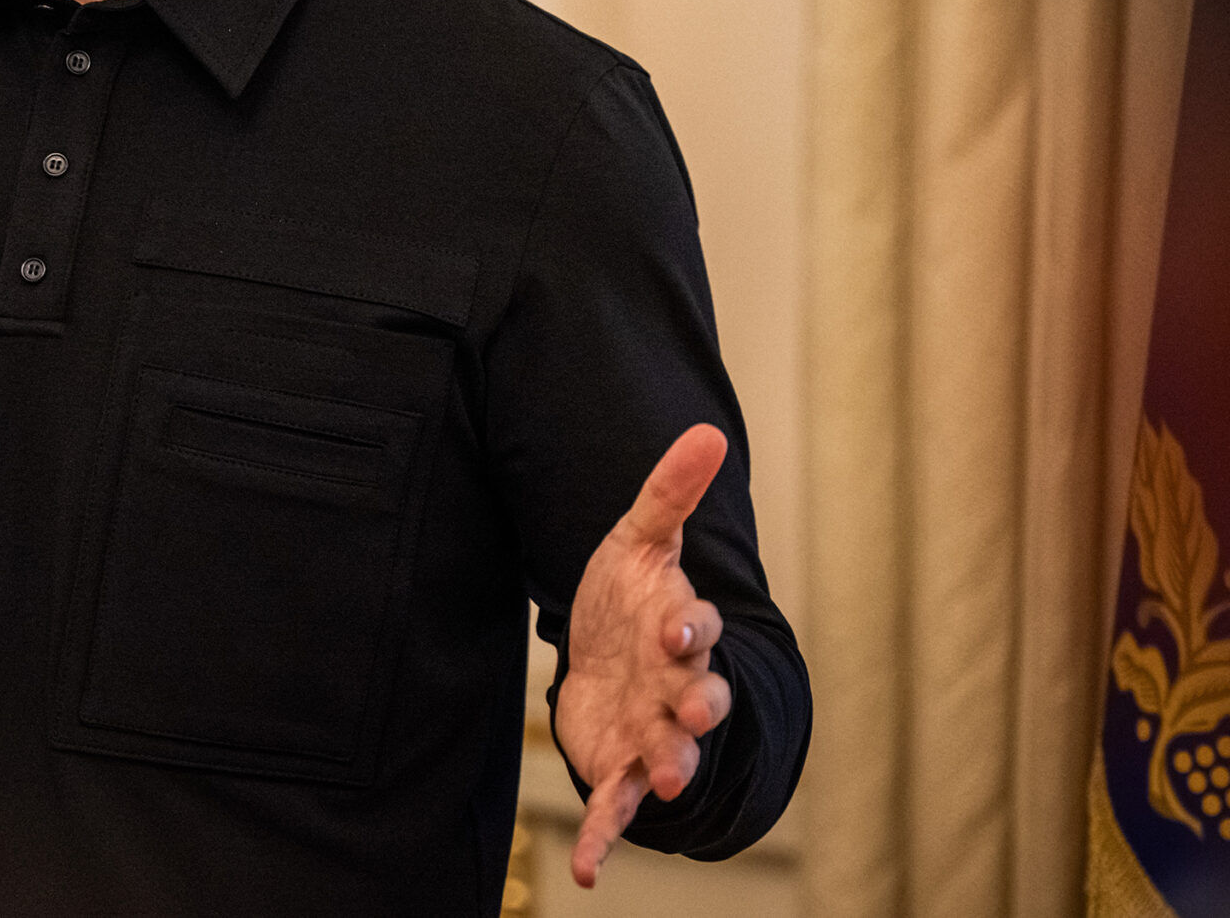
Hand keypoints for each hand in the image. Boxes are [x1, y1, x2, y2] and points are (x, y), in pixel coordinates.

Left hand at [553, 422, 733, 887]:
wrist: (610, 657)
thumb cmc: (630, 599)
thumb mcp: (640, 540)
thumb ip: (669, 492)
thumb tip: (707, 429)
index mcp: (680, 630)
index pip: (695, 627)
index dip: (690, 627)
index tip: (680, 625)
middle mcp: (677, 687)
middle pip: (699, 697)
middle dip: (700, 705)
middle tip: (699, 708)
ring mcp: (653, 732)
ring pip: (671, 755)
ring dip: (671, 768)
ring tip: (667, 783)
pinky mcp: (621, 766)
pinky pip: (617, 807)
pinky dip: (606, 840)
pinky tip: (592, 871)